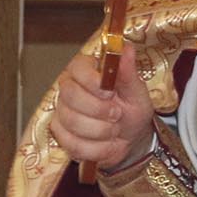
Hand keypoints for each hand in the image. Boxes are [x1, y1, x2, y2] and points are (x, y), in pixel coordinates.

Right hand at [48, 44, 154, 170]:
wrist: (131, 138)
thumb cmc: (132, 109)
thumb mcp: (136, 91)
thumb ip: (128, 71)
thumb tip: (125, 48)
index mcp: (85, 70)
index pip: (78, 69)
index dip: (93, 82)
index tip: (110, 92)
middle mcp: (68, 87)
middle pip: (70, 96)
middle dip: (98, 110)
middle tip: (117, 115)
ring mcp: (61, 112)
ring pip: (71, 122)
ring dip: (101, 131)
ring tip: (115, 130)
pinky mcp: (60, 135)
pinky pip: (73, 144)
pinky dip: (97, 149)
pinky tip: (108, 144)